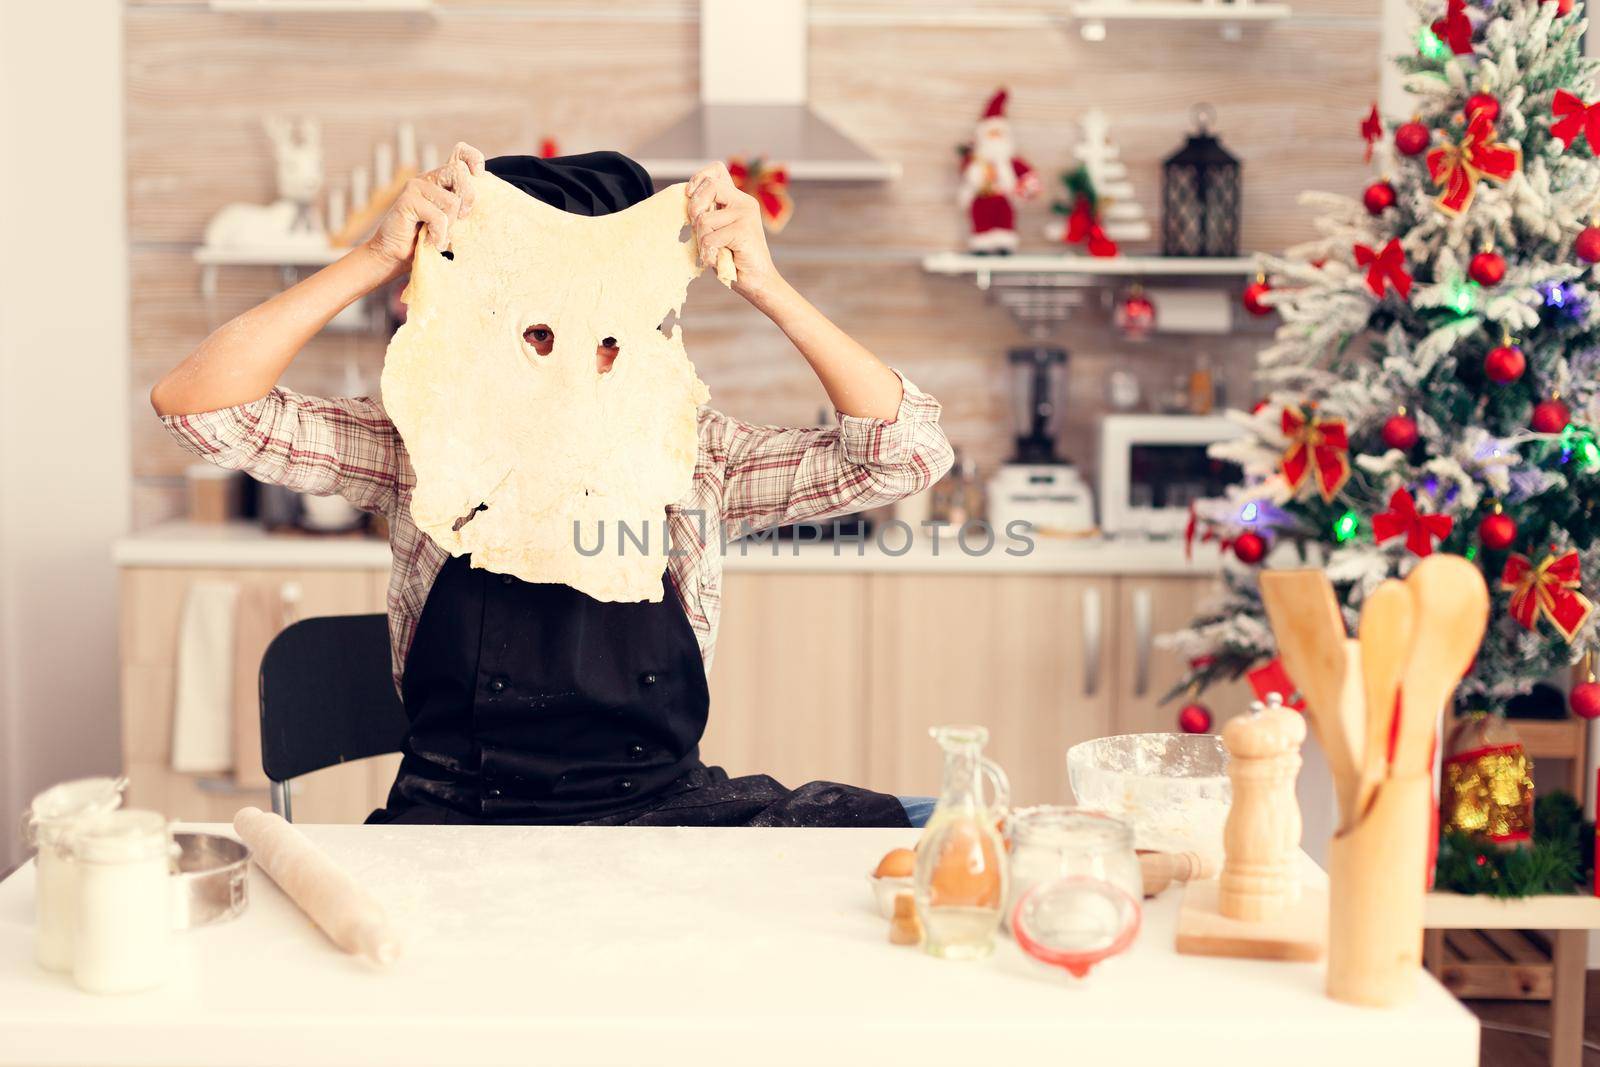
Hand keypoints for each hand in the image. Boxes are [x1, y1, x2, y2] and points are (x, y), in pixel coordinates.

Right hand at [363, 141, 485, 279]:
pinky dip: (440, 234)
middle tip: (462, 219)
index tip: (480, 174)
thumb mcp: (453, 221)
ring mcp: (416, 186)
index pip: (461, 152)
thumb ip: (465, 207)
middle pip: (459, 171)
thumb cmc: (429, 240)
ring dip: (450, 225)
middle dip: (468, 198)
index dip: (474, 159)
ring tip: (440, 235)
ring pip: (452, 200)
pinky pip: (438, 216)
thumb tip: (491, 202)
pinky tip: (433, 241)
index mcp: (442, 180)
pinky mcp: (407, 200)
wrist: (396, 256)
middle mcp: (429, 178)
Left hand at [687, 162, 779, 298]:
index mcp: (737, 199)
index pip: (716, 170)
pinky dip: (708, 253)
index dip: (698, 178)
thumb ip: (707, 213)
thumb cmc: (733, 258)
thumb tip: (687, 199)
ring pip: (704, 219)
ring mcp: (745, 214)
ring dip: (701, 240)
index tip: (689, 196)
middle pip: (709, 186)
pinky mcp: (744, 230)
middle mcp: (744, 202)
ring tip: (714, 251)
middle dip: (694, 208)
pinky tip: (717, 260)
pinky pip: (710, 238)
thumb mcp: (717, 230)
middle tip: (697, 229)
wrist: (758, 281)